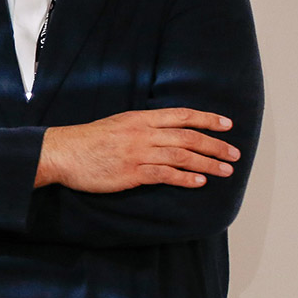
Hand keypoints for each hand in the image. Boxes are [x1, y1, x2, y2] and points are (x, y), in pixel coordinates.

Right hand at [38, 108, 238, 191]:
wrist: (63, 152)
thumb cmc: (88, 140)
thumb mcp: (118, 123)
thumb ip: (142, 127)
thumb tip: (166, 133)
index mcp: (140, 118)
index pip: (182, 115)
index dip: (207, 119)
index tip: (227, 125)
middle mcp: (143, 133)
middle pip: (188, 137)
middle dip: (215, 145)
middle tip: (234, 154)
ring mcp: (138, 153)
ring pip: (182, 157)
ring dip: (208, 163)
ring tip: (225, 171)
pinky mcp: (132, 173)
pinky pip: (165, 175)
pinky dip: (185, 178)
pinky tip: (199, 182)